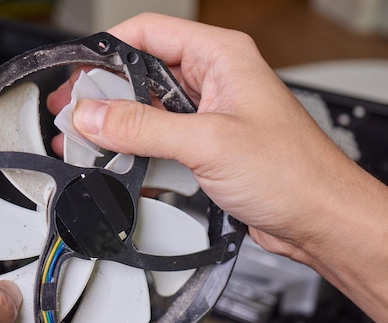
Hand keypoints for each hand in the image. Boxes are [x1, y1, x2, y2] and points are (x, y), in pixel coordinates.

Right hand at [48, 13, 387, 322]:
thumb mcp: (208, 143)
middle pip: (141, 73)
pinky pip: (159, 141)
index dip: (106, 51)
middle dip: (104, 95)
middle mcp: (212, 81)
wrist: (319, 219)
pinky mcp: (204, 147)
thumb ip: (143, 127)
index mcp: (220, 57)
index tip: (76, 76)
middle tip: (74, 116)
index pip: (147, 33)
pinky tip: (119, 165)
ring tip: (87, 144)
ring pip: (147, 110)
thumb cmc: (293, 172)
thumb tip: (92, 115)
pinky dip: (136, 151)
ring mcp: (207, 115)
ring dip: (117, 127)